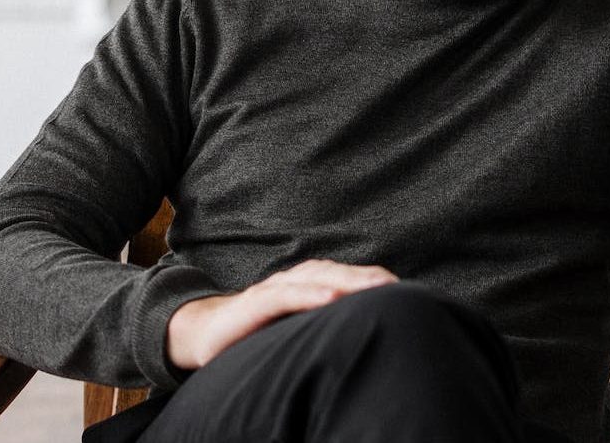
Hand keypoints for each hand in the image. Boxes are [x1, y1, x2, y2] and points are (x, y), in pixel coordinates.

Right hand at [165, 259, 397, 370]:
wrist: (203, 333)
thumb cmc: (256, 333)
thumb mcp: (295, 329)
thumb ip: (324, 325)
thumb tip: (364, 335)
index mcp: (306, 285)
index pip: (346, 278)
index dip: (373, 280)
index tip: (405, 290)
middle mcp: (293, 281)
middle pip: (337, 273)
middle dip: (368, 278)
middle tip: (398, 288)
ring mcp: (273, 289)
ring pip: (316, 278)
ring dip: (347, 280)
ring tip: (375, 288)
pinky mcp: (254, 303)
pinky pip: (284, 295)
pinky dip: (309, 294)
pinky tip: (330, 298)